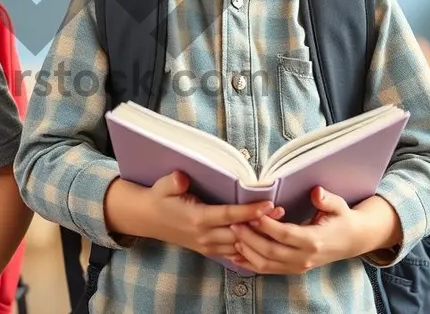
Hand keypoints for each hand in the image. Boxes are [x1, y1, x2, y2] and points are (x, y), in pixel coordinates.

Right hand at [144, 171, 282, 258]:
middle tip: (282, 212)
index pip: (229, 215)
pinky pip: (232, 253)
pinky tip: (262, 240)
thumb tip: (181, 177)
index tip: (268, 203)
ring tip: (278, 224)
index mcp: (197, 218)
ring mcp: (207, 245)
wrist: (147, 219)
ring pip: (239, 246)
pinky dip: (248, 248)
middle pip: (239, 233)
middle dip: (261, 224)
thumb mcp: (162, 187)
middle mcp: (204, 235)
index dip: (249, 210)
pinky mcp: (208, 250)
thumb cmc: (158, 199)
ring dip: (258, 236)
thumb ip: (173, 182)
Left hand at [229, 186, 361, 274]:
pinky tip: (236, 256)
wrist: (351, 240)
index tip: (251, 215)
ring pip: (267, 265)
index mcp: (315, 240)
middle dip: (250, 239)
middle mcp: (305, 257)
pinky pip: (269, 270)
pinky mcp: (294, 270)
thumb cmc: (342, 219)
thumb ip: (327, 200)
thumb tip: (316, 192)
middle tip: (234, 225)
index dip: (267, 226)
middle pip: (272, 251)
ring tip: (232, 237)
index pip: (286, 234)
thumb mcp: (339, 206)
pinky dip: (251, 265)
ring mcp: (299, 266)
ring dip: (247, 252)